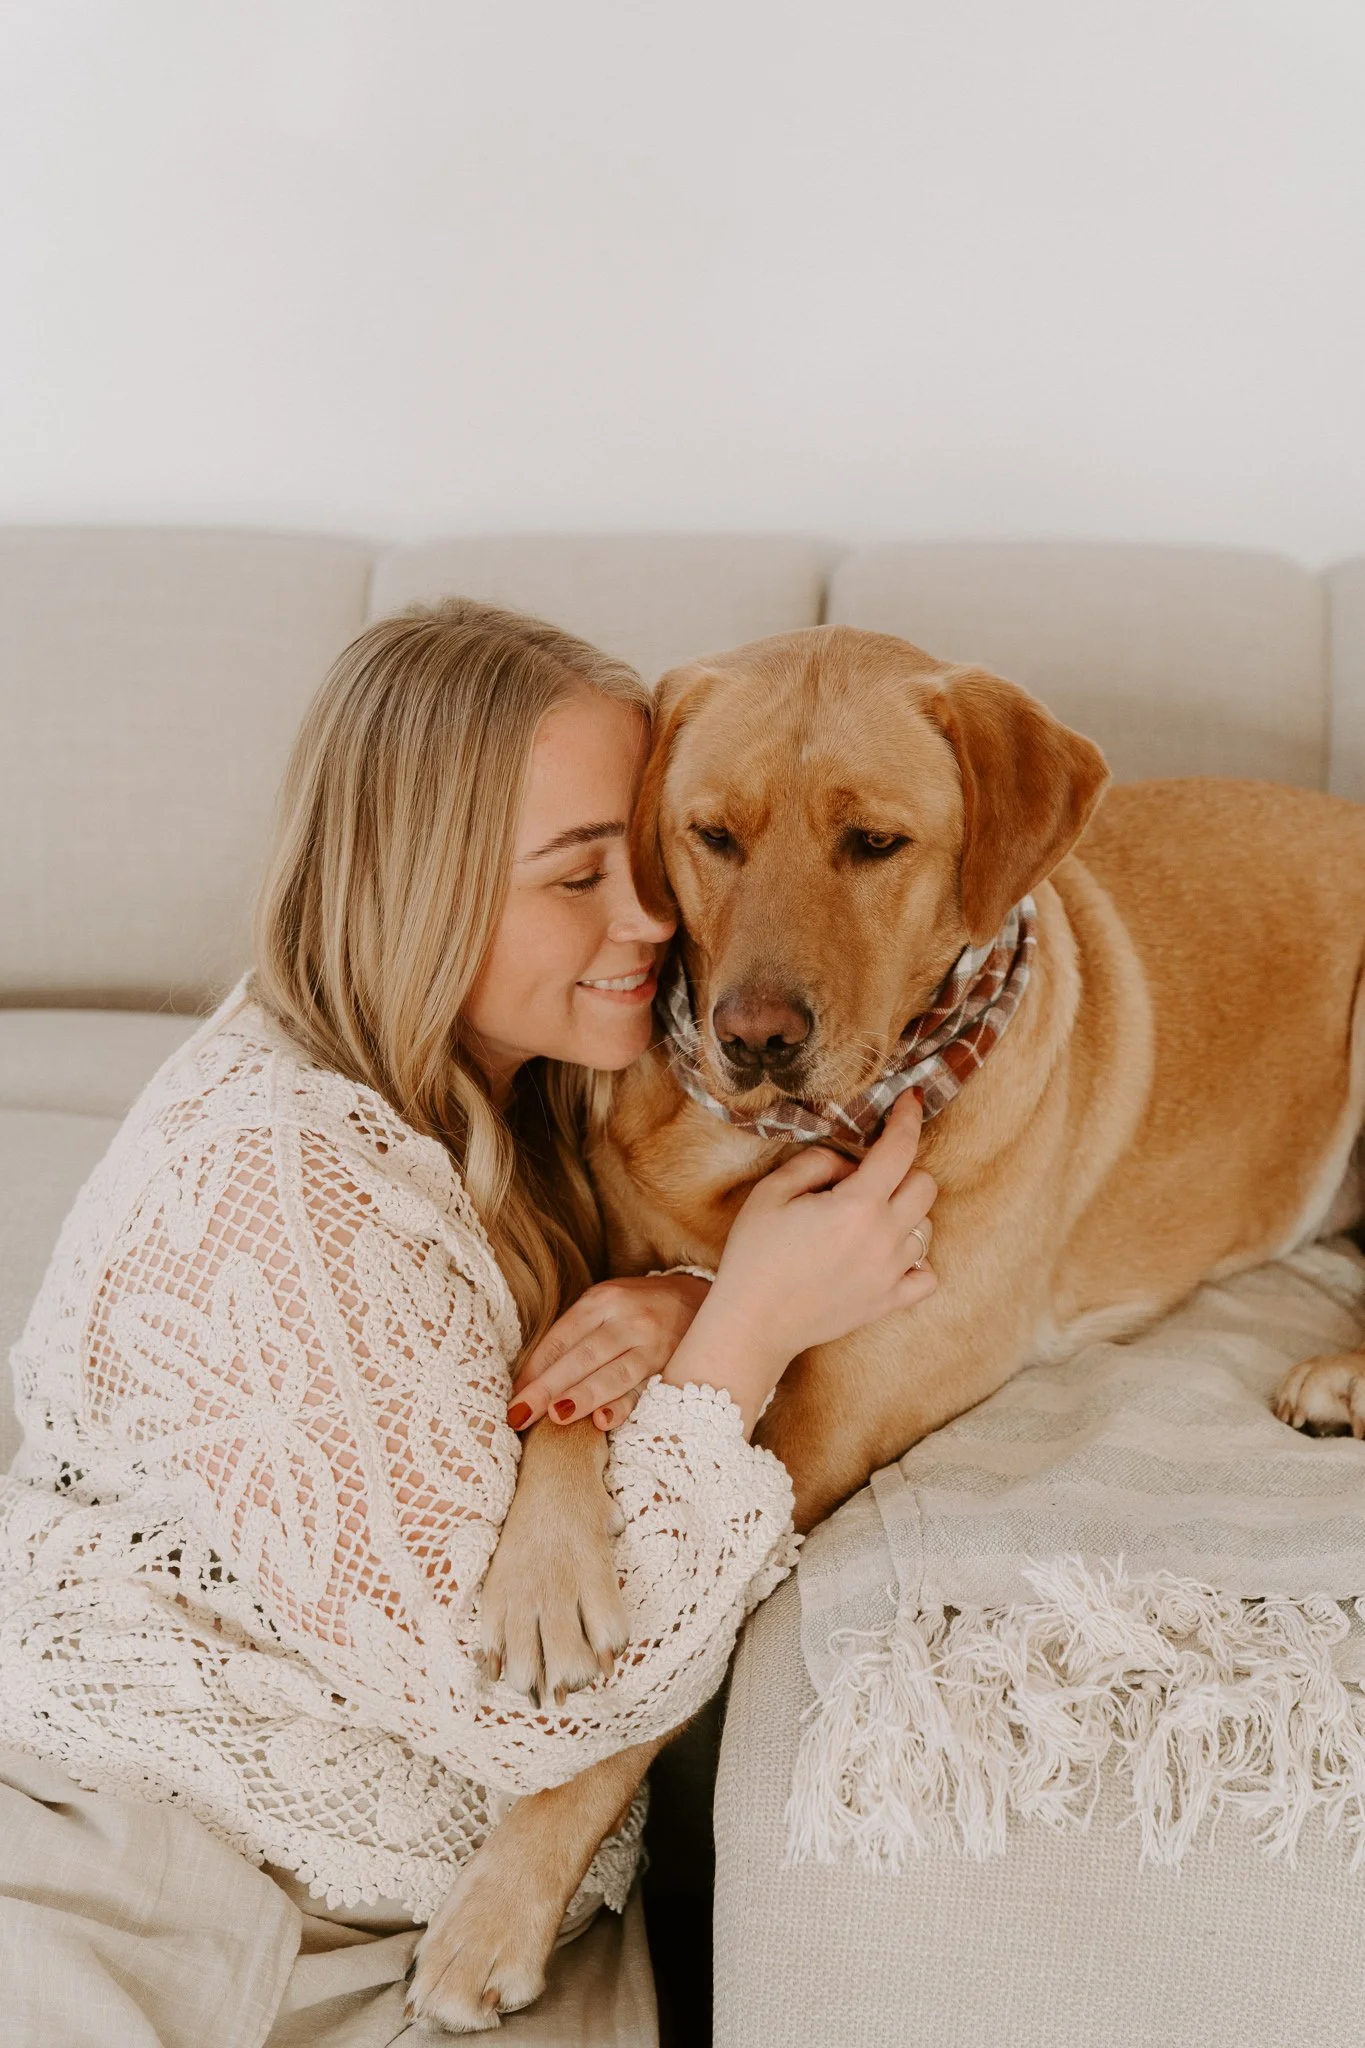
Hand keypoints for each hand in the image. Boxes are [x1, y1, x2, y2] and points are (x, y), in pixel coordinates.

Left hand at [507, 1272, 711, 1431]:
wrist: (702, 1298)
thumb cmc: (639, 1310)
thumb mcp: (607, 1308)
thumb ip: (576, 1338)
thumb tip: (532, 1382)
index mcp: (601, 1301)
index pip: (560, 1338)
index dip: (534, 1369)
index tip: (512, 1398)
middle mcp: (626, 1318)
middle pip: (581, 1356)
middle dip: (547, 1388)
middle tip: (518, 1415)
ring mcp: (652, 1342)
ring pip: (613, 1373)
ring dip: (583, 1396)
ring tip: (555, 1416)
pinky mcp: (673, 1365)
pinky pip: (644, 1390)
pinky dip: (623, 1406)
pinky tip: (603, 1421)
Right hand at [663, 1090, 936, 1430]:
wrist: (753, 1324)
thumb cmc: (755, 1255)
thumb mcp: (771, 1192)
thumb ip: (816, 1163)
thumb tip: (848, 1163)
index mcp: (857, 1206)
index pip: (899, 1149)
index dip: (908, 1118)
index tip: (911, 1100)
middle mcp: (884, 1238)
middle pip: (925, 1186)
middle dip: (902, 1170)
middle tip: (866, 1178)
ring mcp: (891, 1274)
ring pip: (926, 1227)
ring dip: (904, 1213)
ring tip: (865, 1220)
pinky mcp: (889, 1302)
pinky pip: (927, 1274)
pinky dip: (915, 1259)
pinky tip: (887, 1254)